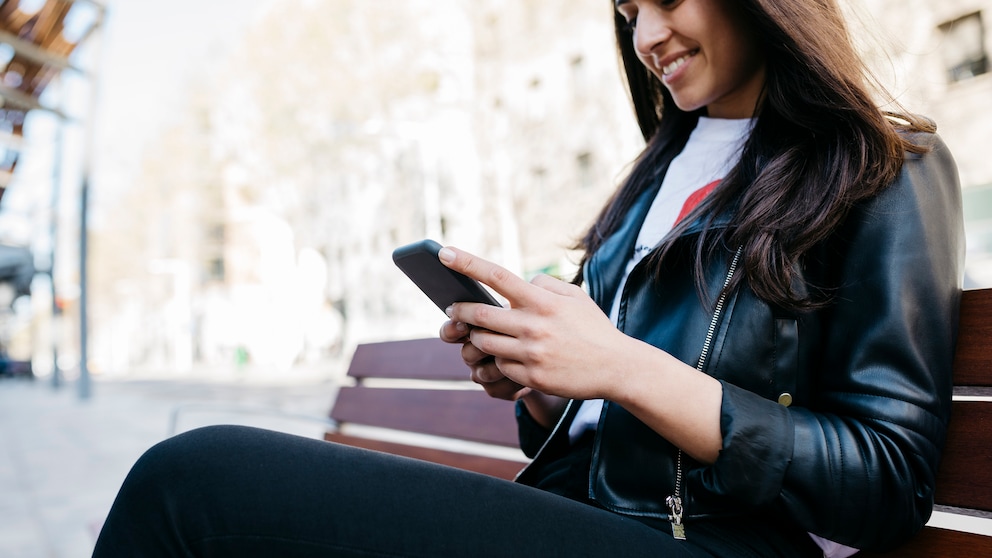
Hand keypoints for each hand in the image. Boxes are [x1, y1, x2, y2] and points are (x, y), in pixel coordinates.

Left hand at [437, 246, 629, 401]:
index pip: (497, 276)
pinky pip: (500, 366)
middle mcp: (534, 326)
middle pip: (480, 314)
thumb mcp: (575, 297)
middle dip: (460, 311)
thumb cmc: (593, 329)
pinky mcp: (532, 377)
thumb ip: (545, 285)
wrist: (617, 367)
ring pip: (484, 343)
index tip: (444, 253)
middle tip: (452, 308)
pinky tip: (508, 357)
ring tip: (479, 334)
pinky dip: (498, 360)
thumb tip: (521, 281)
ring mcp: (531, 353)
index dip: (467, 263)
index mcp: (542, 301)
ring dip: (476, 338)